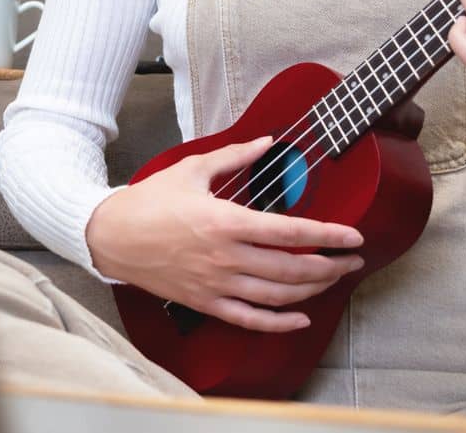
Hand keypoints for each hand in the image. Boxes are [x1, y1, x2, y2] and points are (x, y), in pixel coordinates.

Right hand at [85, 135, 365, 332]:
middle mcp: (226, 257)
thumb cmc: (150, 201)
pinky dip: (279, 323)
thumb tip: (266, 142)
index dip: (327, 236)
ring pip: (277, 295)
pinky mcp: (205, 303)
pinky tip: (300, 318)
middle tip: (352, 261)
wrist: (111, 236)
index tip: (353, 237)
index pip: (290, 231)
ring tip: (332, 279)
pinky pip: (249, 320)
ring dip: (311, 290)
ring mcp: (216, 284)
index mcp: (226, 221)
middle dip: (330, 266)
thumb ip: (234, 156)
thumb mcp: (192, 169)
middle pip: (291, 268)